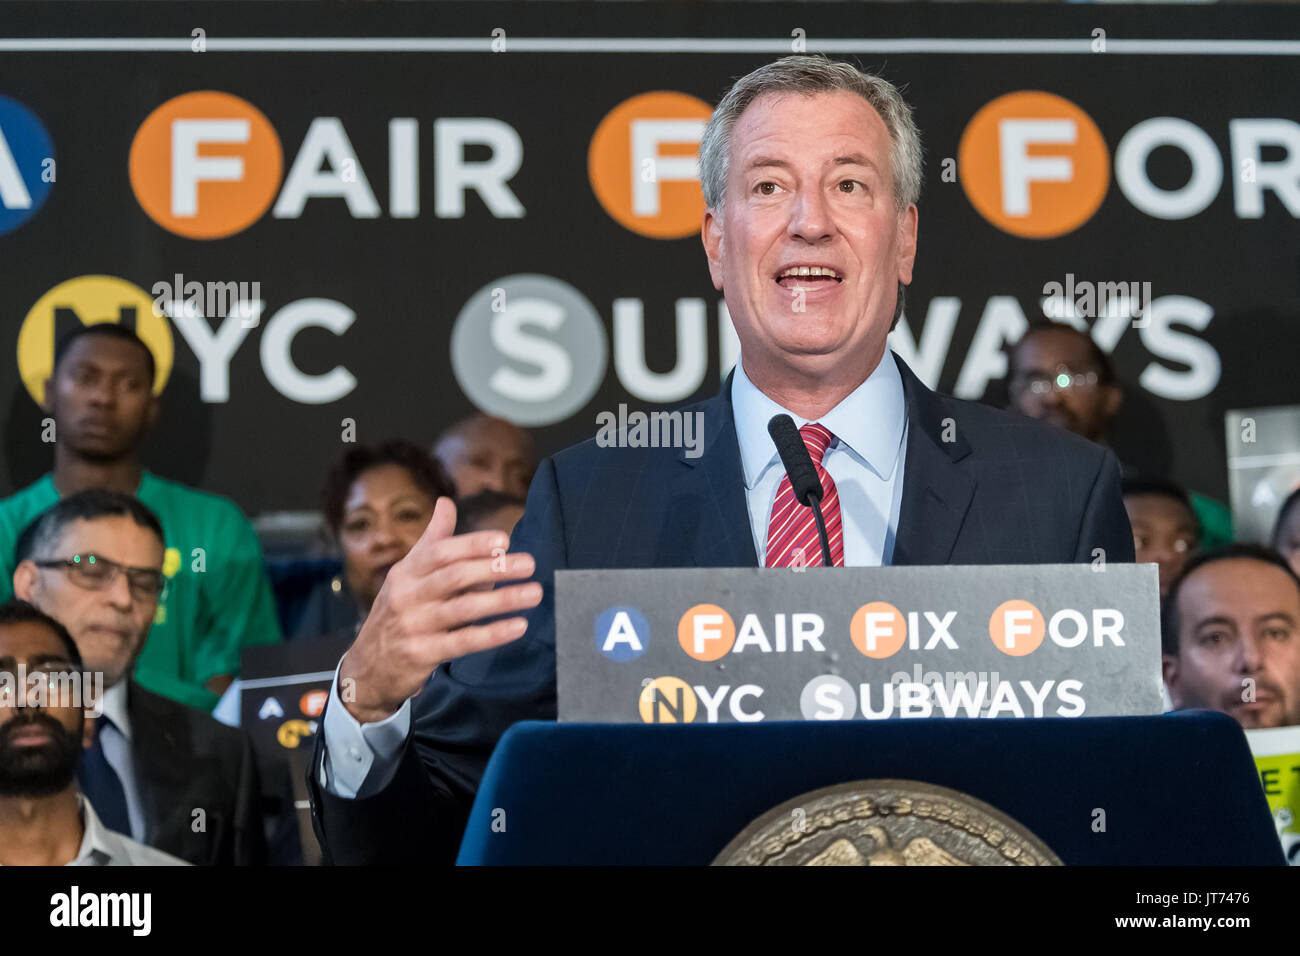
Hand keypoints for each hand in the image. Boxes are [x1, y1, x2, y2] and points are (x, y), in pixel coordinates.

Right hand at [338, 497, 541, 723]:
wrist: (369, 665)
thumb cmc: (399, 611)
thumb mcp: (408, 575)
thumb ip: (433, 541)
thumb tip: (445, 502)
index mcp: (406, 572)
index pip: (441, 552)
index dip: (473, 544)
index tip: (505, 540)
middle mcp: (407, 596)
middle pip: (454, 576)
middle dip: (494, 568)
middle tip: (529, 564)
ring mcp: (413, 626)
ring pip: (463, 608)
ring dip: (502, 600)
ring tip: (534, 593)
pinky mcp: (422, 654)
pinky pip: (463, 642)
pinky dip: (492, 634)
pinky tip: (518, 626)